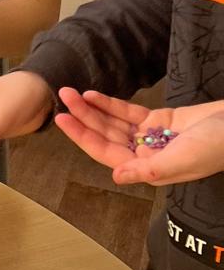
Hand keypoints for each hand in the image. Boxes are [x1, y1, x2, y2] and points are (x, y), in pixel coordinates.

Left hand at [55, 90, 223, 186]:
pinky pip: (129, 113)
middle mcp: (145, 155)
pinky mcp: (160, 121)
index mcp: (148, 169)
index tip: (62, 120)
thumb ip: (149, 169)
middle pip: (105, 135)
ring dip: (92, 109)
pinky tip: (93, 95)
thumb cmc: (217, 147)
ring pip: (114, 123)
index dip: (83, 136)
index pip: (106, 153)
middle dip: (82, 117)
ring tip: (71, 93)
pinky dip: (111, 104)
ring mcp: (151, 137)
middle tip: (62, 96)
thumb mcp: (182, 160)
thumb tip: (116, 176)